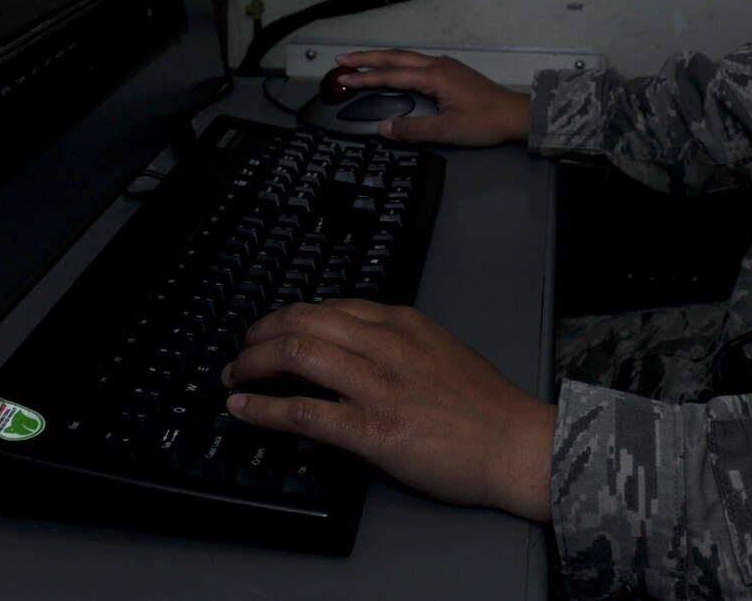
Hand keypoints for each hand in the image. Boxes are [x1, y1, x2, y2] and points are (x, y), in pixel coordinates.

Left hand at [222, 299, 554, 522]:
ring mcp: (376, 385)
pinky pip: (303, 413)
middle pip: (300, 322)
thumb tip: (351, 347)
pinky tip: (243, 410)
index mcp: (400, 322)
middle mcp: (384, 344)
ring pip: (294, 355)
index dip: (286, 317)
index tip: (270, 331)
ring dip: (252, 363)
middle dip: (259, 334)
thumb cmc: (485, 406)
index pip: (326, 307)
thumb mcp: (438, 349)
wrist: (515, 444)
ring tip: (235, 375)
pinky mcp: (371, 429)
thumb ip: (395, 342)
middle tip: (241, 351)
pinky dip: (263, 409)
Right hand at [332, 49, 530, 145]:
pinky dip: (396, 63)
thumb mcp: (447, 131)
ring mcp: (445, 66)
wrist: (515, 115)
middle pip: (395, 57)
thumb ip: (413, 130)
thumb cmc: (487, 121)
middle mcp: (438, 65)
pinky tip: (392, 68)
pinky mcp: (450, 72)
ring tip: (360, 61)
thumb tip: (385, 128)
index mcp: (435, 76)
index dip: (365, 77)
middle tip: (342, 59)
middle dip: (366, 58)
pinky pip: (415, 62)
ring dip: (381, 58)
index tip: (344, 78)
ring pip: (405, 57)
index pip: (391, 75)